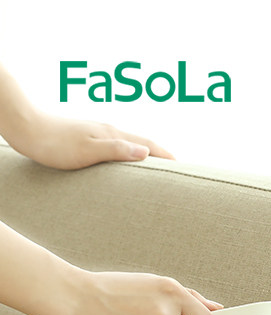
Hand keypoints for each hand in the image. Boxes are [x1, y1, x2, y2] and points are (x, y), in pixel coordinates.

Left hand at [11, 110, 174, 169]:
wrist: (24, 126)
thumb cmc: (53, 143)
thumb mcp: (87, 150)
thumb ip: (117, 150)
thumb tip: (146, 153)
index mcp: (113, 134)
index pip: (149, 146)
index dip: (167, 157)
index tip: (183, 169)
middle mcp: (108, 131)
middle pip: (143, 144)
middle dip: (161, 156)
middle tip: (177, 171)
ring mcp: (98, 133)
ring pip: (130, 145)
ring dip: (145, 156)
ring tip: (156, 169)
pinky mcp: (87, 138)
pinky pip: (117, 148)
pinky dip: (129, 156)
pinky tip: (124, 163)